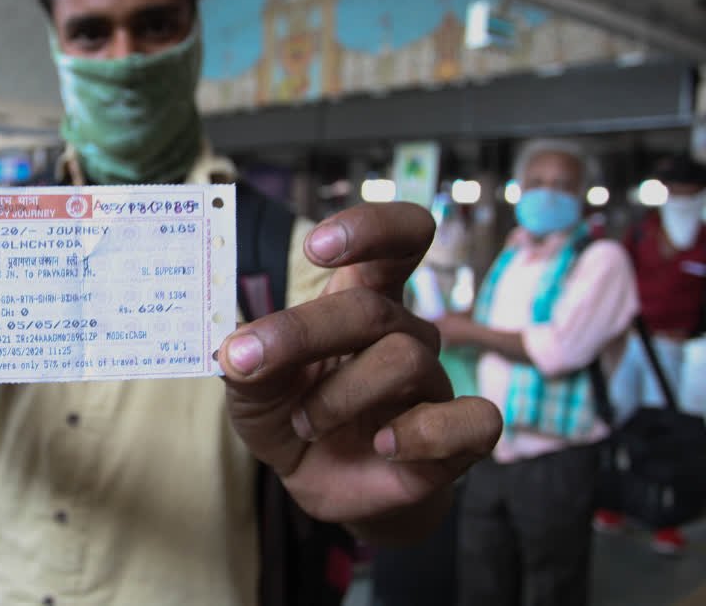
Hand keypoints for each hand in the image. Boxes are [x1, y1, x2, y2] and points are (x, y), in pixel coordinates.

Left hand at [220, 203, 501, 538]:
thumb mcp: (251, 385)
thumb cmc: (288, 413)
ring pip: (405, 360)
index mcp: (365, 297)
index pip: (399, 239)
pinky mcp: (460, 438)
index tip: (317, 247)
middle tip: (250, 360)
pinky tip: (382, 445)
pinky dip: (422, 433)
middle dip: (306, 332)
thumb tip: (237, 353)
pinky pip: (473, 419)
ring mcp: (435, 383)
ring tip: (306, 424)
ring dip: (339, 395)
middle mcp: (406, 332)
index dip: (370, 229)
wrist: (315, 481)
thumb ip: (246, 360)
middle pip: (374, 309)